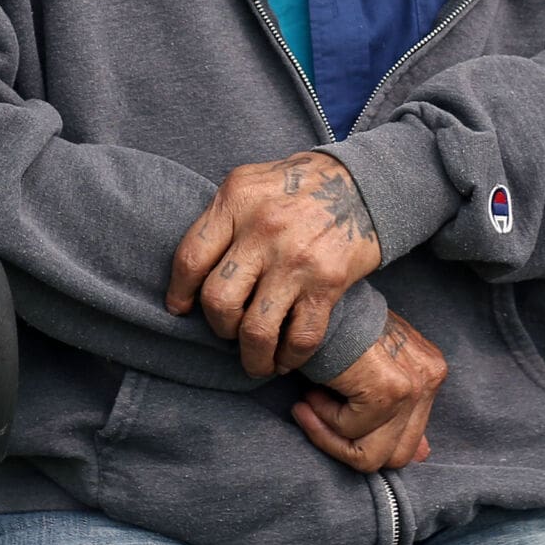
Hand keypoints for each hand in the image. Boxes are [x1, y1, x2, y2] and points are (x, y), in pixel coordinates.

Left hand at [166, 151, 382, 376]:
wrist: (364, 184)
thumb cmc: (301, 186)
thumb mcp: (252, 182)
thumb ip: (223, 216)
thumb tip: (192, 268)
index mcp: (237, 200)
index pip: (190, 258)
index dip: (179, 292)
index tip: (180, 308)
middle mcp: (263, 229)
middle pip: (218, 300)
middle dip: (218, 327)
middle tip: (227, 330)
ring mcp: (296, 259)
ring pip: (255, 329)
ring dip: (252, 356)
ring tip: (255, 362)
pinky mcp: (327, 282)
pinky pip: (300, 337)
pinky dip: (289, 358)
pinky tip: (285, 358)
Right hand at [292, 312, 445, 472]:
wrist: (310, 300)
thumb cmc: (331, 330)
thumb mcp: (370, 370)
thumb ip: (398, 415)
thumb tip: (423, 456)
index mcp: (430, 371)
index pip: (409, 442)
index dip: (363, 440)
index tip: (330, 415)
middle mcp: (431, 377)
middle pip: (397, 456)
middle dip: (348, 445)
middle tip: (313, 412)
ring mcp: (415, 384)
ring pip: (374, 457)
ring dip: (330, 435)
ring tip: (309, 401)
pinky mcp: (391, 389)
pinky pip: (353, 436)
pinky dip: (322, 422)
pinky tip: (310, 392)